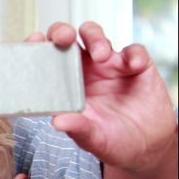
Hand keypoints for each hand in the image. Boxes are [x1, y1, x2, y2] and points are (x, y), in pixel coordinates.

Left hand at [25, 21, 175, 173]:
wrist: (145, 146)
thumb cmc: (111, 140)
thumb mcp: (92, 138)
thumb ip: (77, 127)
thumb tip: (57, 121)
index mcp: (65, 84)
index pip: (46, 59)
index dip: (38, 46)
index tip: (33, 40)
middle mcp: (84, 70)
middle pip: (68, 38)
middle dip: (63, 32)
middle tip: (64, 38)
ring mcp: (110, 65)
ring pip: (96, 36)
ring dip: (96, 39)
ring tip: (101, 55)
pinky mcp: (137, 66)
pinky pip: (135, 51)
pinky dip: (134, 54)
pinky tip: (134, 65)